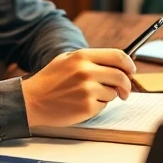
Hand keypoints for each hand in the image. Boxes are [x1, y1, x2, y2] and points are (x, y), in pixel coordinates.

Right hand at [20, 48, 135, 128]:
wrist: (31, 101)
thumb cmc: (49, 81)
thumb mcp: (66, 60)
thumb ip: (90, 59)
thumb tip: (117, 63)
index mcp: (82, 56)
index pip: (118, 56)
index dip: (128, 64)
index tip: (131, 70)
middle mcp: (86, 71)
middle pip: (121, 76)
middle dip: (126, 85)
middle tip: (124, 91)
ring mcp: (87, 89)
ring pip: (113, 92)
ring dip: (108, 96)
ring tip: (89, 96)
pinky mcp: (87, 106)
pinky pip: (104, 105)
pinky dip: (97, 106)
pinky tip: (82, 104)